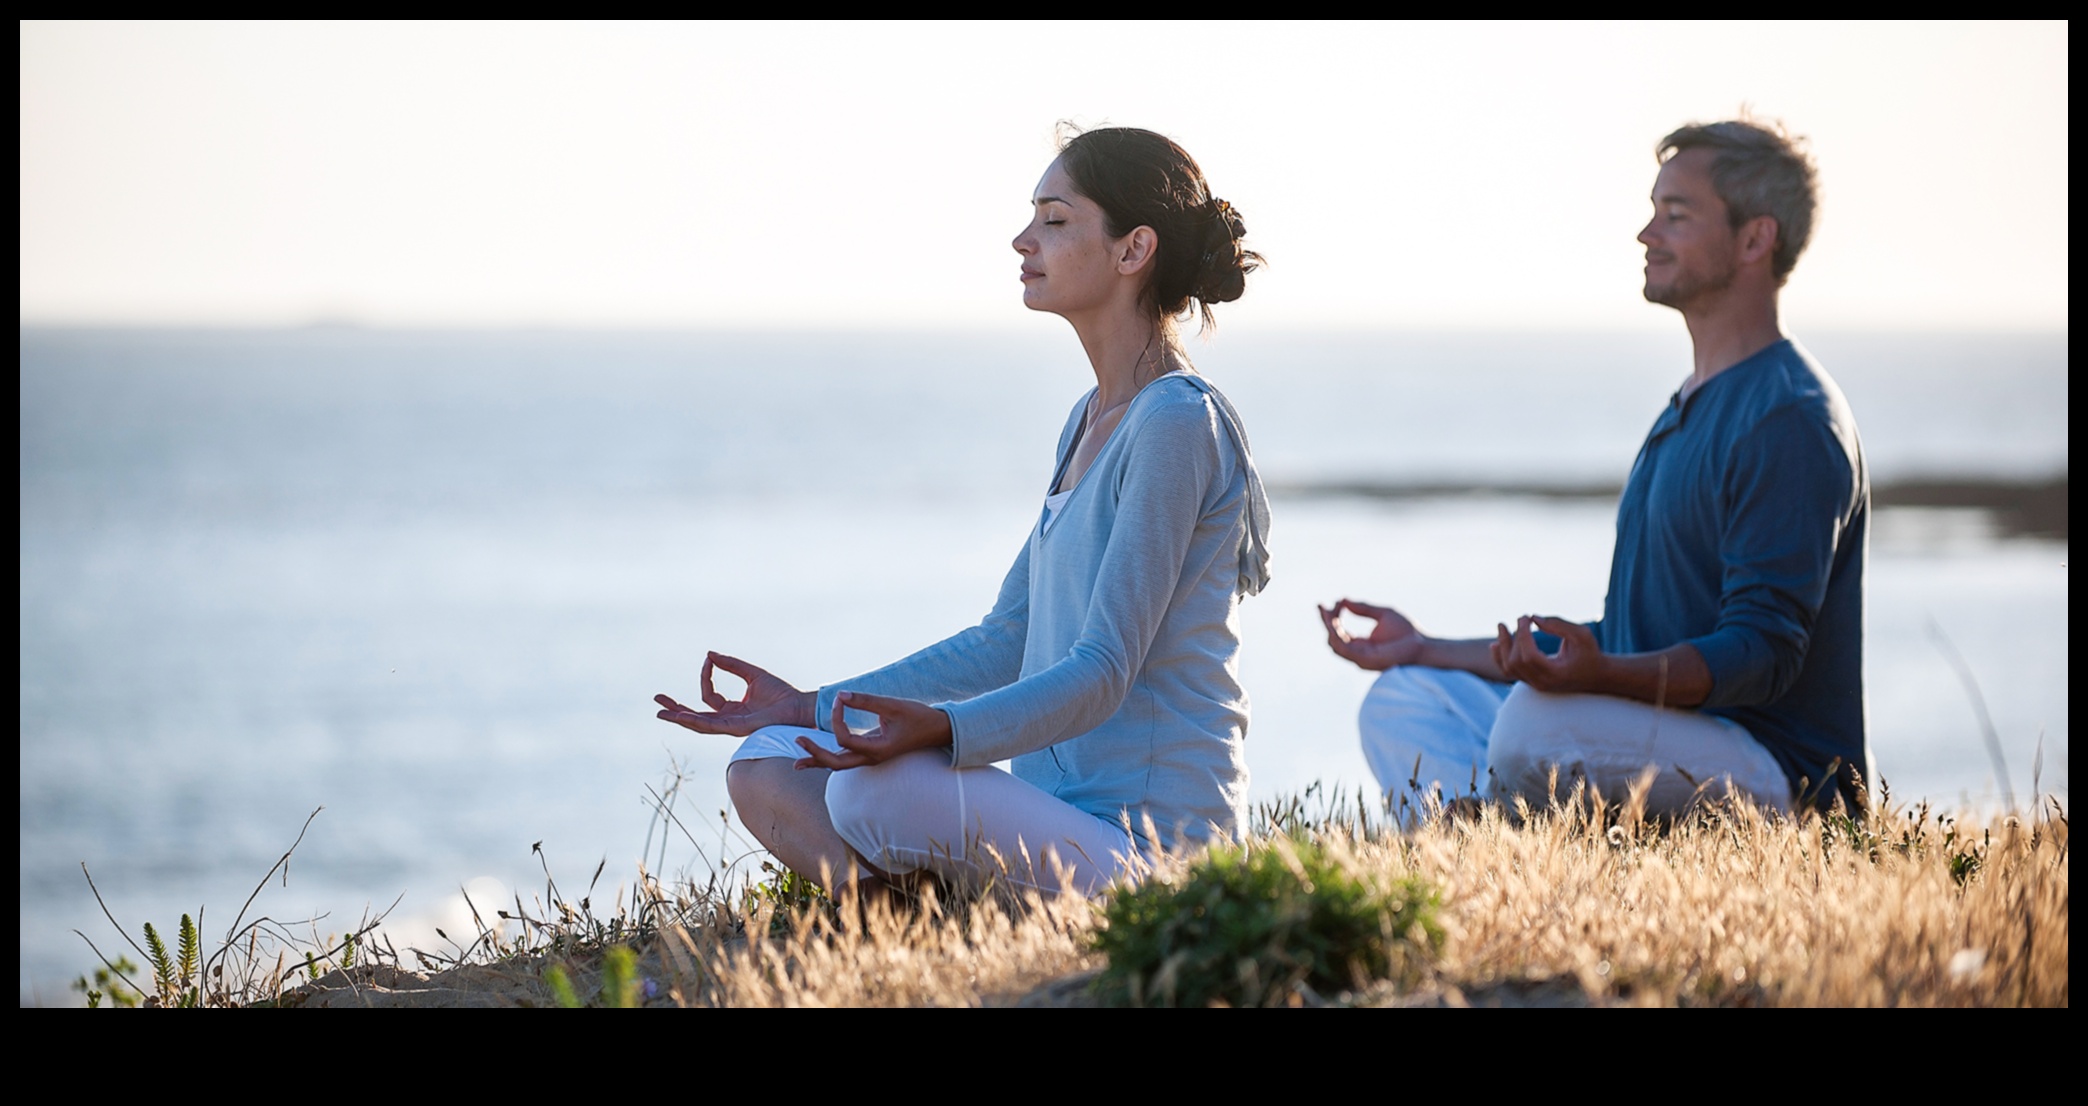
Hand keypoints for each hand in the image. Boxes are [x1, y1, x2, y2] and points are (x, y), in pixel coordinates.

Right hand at [654, 651, 813, 736]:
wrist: (798, 705)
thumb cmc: (781, 694)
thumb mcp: (752, 674)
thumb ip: (732, 665)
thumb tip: (710, 654)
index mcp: (733, 709)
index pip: (709, 696)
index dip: (706, 677)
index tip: (708, 661)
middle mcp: (729, 720)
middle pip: (696, 716)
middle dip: (676, 709)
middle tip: (657, 700)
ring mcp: (732, 726)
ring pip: (700, 724)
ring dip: (680, 718)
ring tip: (661, 712)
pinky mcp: (737, 728)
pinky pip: (713, 726)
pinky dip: (696, 721)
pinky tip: (682, 716)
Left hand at [793, 691, 952, 771]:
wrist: (937, 730)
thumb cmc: (918, 717)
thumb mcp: (893, 705)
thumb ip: (866, 700)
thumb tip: (840, 694)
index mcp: (877, 749)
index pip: (844, 738)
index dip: (837, 717)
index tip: (840, 699)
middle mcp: (871, 758)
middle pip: (835, 763)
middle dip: (814, 753)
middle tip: (796, 740)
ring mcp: (871, 758)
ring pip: (838, 765)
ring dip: (818, 761)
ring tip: (797, 762)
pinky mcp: (871, 753)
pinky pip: (845, 759)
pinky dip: (828, 758)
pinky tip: (814, 758)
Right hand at [1319, 598, 1425, 670]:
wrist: (1422, 645)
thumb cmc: (1407, 632)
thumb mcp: (1382, 614)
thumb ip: (1363, 608)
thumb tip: (1343, 600)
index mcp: (1361, 644)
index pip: (1339, 633)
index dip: (1332, 618)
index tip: (1332, 602)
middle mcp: (1358, 653)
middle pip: (1332, 638)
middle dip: (1326, 621)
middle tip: (1322, 606)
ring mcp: (1360, 658)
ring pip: (1334, 643)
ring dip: (1329, 626)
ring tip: (1330, 611)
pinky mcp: (1364, 659)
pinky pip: (1343, 647)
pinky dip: (1336, 633)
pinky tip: (1336, 620)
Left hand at [1491, 615, 1605, 692]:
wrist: (1597, 676)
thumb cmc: (1590, 653)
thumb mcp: (1582, 635)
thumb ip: (1558, 625)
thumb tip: (1533, 618)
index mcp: (1556, 673)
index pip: (1529, 656)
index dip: (1523, 635)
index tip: (1525, 617)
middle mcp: (1543, 682)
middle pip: (1516, 661)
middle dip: (1512, 638)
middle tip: (1520, 618)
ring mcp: (1536, 685)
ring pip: (1509, 669)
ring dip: (1502, 647)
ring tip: (1502, 627)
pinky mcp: (1532, 682)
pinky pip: (1509, 673)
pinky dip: (1499, 658)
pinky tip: (1494, 644)